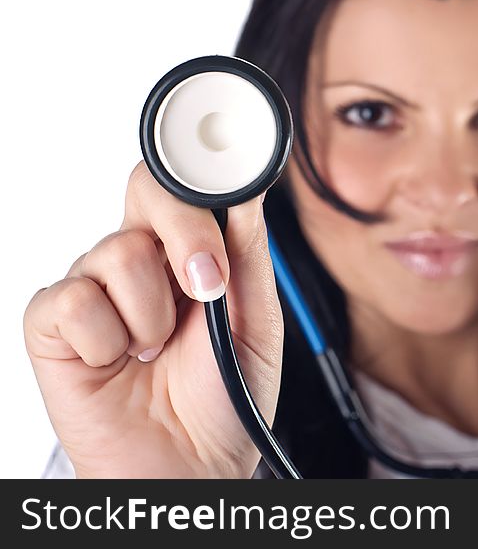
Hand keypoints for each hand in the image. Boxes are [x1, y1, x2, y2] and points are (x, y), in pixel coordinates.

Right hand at [23, 161, 283, 477]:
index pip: (183, 186)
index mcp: (188, 253)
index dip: (202, 178)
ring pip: (117, 253)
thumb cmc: (225, 397)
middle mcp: (138, 261)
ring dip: (154, 313)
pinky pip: (75, 302)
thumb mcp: (257, 325)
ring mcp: (94, 288)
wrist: (192, 465)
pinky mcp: (53, 326)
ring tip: (159, 350)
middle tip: (210, 287)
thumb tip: (244, 196)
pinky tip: (119, 362)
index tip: (233, 186)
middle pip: (144, 190)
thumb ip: (249, 259)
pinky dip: (108, 340)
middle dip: (186, 234)